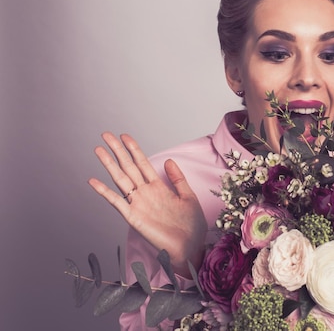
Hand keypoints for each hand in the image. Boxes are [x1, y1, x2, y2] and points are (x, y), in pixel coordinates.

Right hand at [88, 132, 207, 275]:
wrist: (190, 248)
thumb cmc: (191, 226)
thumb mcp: (188, 197)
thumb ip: (178, 179)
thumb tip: (168, 160)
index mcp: (159, 187)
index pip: (143, 163)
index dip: (134, 149)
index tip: (124, 136)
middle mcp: (146, 193)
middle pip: (128, 167)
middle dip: (118, 150)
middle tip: (105, 134)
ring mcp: (138, 204)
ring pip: (121, 180)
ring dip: (109, 165)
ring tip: (98, 150)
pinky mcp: (133, 218)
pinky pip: (116, 202)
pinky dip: (104, 191)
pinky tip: (93, 181)